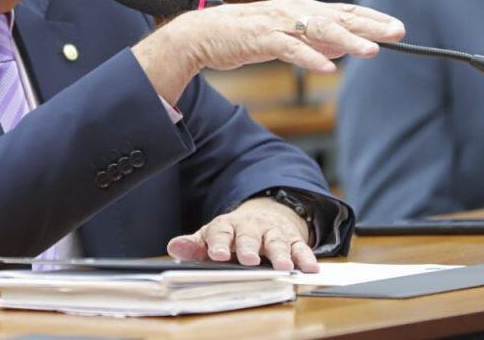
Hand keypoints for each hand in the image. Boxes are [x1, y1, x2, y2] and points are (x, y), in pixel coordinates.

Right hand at [132, 0, 404, 103]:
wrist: (203, 34)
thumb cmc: (245, 35)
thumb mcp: (287, 37)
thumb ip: (316, 41)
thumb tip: (346, 47)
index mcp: (302, 9)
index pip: (345, 12)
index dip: (372, 19)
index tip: (398, 28)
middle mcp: (295, 11)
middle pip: (339, 18)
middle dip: (370, 25)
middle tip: (397, 32)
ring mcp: (278, 23)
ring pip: (319, 30)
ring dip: (347, 40)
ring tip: (371, 52)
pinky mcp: (261, 38)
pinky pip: (290, 49)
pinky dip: (310, 58)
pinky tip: (328, 69)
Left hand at [167, 197, 317, 271]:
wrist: (264, 215)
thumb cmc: (233, 234)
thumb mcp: (212, 236)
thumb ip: (194, 245)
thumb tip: (174, 247)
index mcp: (227, 225)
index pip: (220, 231)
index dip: (219, 243)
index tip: (217, 255)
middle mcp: (251, 227)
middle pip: (249, 235)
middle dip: (249, 246)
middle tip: (248, 259)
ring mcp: (273, 232)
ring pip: (277, 241)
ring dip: (281, 254)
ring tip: (283, 267)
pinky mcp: (292, 239)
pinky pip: (301, 247)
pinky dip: (306, 257)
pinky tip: (309, 268)